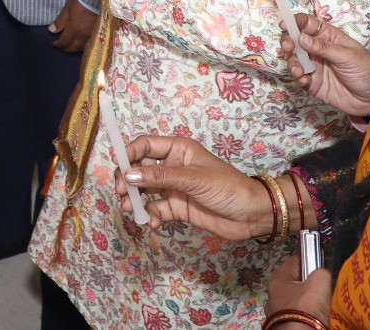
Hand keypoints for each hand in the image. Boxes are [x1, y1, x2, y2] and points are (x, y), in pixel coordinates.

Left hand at [49, 0, 98, 51]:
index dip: (58, 44)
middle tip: (61, 46)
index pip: (64, 42)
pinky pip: (91, 43)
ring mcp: (92, 35)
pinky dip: (84, 45)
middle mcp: (83, 36)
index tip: (54, 44)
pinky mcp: (99, 32)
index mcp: (74, 30)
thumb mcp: (67, 10)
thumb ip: (60, 22)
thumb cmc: (80, 2)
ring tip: (72, 45)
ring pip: (83, 47)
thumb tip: (52, 30)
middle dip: (66, 48)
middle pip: (74, 48)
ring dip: (76, 48)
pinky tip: (82, 42)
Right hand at [117, 135, 272, 239]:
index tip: (118, 167)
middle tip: (120, 192)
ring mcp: (173, 188)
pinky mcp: (177, 208)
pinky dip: (150, 216)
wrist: (251, 215)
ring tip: (130, 209)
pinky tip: (152, 223)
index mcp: (178, 150)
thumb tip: (128, 174)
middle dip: (127, 180)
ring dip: (134, 199)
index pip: (145, 145)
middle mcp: (172, 167)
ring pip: (144, 191)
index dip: (129, 153)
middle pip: (140, 169)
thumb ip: (160, 177)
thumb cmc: (227, 187)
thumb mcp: (193, 178)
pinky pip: (156, 209)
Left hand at [266, 255, 331, 322]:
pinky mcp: (281, 327)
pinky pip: (295, 316)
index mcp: (277, 282)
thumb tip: (322, 274)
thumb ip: (321, 272)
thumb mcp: (320, 282)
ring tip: (320, 304)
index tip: (316, 258)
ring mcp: (275, 314)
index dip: (305, 258)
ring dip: (305, 302)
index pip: (291, 262)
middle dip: (306, 283)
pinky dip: (304, 315)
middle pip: (292, 284)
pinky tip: (314, 318)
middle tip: (322, 285)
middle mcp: (272, 296)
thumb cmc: (307, 306)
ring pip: (293, 302)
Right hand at [285, 12, 369, 117]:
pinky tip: (305, 80)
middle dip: (288, 42)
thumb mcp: (347, 56)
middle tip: (288, 47)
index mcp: (328, 37)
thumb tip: (300, 37)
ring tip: (299, 71)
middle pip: (296, 41)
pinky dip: (298, 78)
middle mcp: (318, 50)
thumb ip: (324, 47)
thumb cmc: (366, 71)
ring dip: (292, 63)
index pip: (307, 24)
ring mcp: (315, 67)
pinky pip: (299, 78)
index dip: (295, 22)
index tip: (285, 25)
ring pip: (294, 60)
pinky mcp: (313, 83)